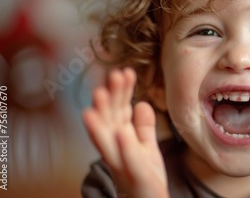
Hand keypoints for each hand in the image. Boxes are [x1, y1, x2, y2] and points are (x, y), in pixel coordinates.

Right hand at [83, 68, 168, 197]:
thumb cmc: (145, 177)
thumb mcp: (147, 148)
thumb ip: (143, 128)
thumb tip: (142, 103)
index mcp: (121, 140)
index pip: (120, 112)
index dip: (122, 92)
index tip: (126, 71)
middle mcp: (116, 150)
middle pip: (110, 120)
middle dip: (110, 98)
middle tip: (113, 74)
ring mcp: (121, 165)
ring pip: (107, 138)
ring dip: (103, 117)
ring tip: (101, 95)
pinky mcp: (134, 178)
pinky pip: (128, 161)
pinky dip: (125, 146)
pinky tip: (123, 131)